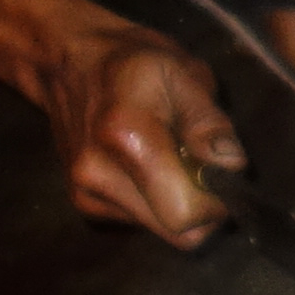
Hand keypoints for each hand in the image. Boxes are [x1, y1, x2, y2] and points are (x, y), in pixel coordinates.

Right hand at [39, 23, 248, 241]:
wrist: (65, 61)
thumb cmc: (128, 60)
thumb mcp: (182, 72)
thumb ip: (208, 122)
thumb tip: (230, 166)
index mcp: (126, 138)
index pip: (186, 214)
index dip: (218, 202)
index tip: (223, 172)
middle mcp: (99, 174)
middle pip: (179, 233)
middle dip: (204, 208)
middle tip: (203, 165)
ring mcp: (87, 193)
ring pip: (164, 231)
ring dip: (181, 203)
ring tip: (172, 157)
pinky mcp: (84, 203)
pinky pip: (144, 221)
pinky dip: (158, 201)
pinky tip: (150, 164)